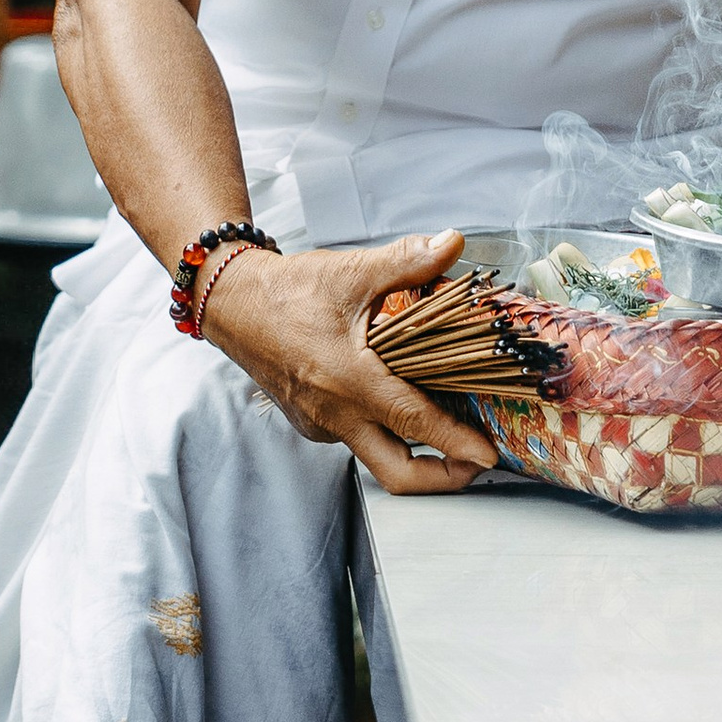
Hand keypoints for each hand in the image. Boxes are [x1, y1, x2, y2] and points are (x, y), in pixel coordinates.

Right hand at [198, 230, 492, 494]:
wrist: (233, 305)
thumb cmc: (288, 291)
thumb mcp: (352, 271)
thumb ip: (408, 261)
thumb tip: (452, 243)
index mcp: (349, 379)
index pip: (414, 423)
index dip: (456, 443)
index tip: (488, 456)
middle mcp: (335, 413)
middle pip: (396, 472)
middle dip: (443, 478)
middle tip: (476, 462)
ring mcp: (322, 424)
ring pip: (377, 456)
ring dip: (415, 450)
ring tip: (449, 426)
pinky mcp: (312, 423)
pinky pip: (356, 438)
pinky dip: (386, 430)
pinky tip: (401, 402)